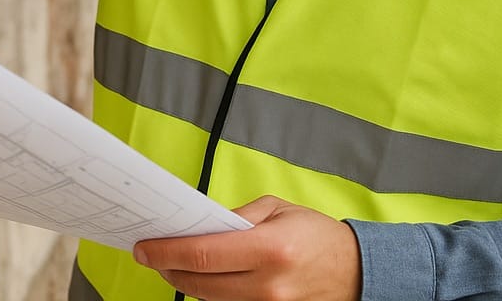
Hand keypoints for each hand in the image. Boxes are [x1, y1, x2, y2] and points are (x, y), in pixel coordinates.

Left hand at [133, 196, 360, 300]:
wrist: (357, 271)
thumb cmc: (316, 235)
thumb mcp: (277, 210)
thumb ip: (236, 218)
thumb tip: (199, 225)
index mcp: (269, 249)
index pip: (203, 254)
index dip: (166, 251)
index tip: (144, 248)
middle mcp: (268, 285)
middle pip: (200, 283)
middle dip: (169, 268)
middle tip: (151, 255)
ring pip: (210, 299)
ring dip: (187, 281)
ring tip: (174, 263)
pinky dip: (212, 293)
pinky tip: (203, 277)